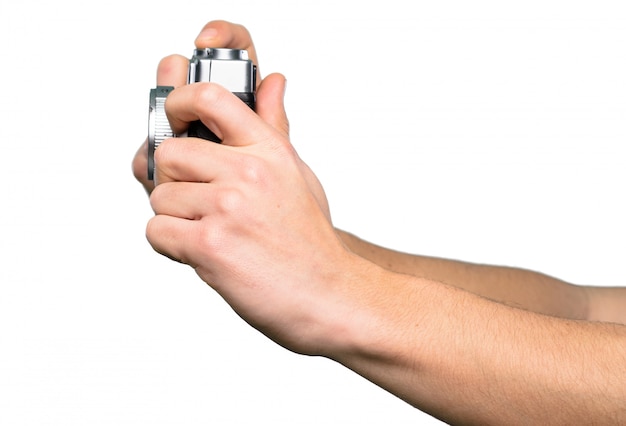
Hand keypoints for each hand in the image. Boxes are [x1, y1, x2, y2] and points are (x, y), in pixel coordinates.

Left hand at [134, 21, 346, 353]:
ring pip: (160, 197)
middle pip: (169, 153)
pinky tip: (203, 253)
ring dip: (174, 218)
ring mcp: (228, 207)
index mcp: (268, 149)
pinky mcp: (210, 245)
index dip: (179, 102)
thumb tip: (272, 80)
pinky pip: (157, 231)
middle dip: (172, 180)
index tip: (173, 117)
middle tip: (195, 201)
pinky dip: (171, 246)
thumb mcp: (297, 173)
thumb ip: (274, 127)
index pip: (211, 97)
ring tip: (209, 233)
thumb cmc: (310, 240)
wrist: (329, 294)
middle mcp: (248, 172)